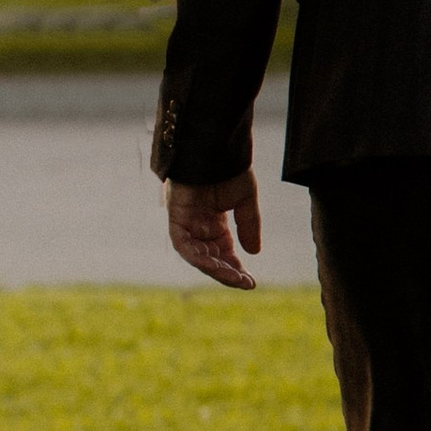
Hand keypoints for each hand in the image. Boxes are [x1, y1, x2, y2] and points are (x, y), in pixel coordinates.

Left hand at [167, 172, 262, 288]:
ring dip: (215, 269)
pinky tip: (215, 265)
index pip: (223, 252)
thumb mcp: (245, 201)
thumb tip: (254, 252)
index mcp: (214, 222)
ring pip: (197, 255)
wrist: (215, 147)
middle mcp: (198, 225)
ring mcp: (186, 222)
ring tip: (235, 278)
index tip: (250, 281)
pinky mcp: (176, 218)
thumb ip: (248, 226)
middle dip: (227, 272)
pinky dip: (197, 256)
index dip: (236, 267)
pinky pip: (183, 245)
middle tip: (245, 283)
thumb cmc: (229, 168)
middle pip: (210, 257)